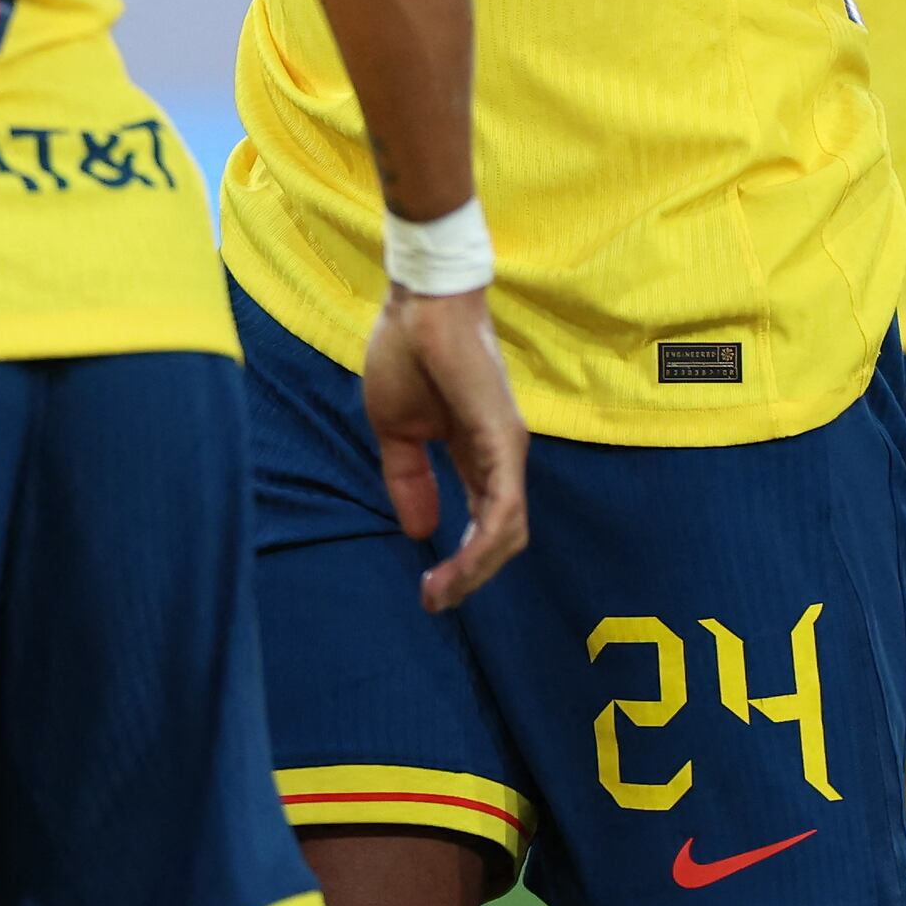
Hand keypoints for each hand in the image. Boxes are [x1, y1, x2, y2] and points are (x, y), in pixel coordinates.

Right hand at [362, 285, 529, 612]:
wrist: (418, 304)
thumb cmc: (408, 352)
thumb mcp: (397, 429)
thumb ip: (409, 479)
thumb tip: (419, 532)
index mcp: (476, 453)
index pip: (482, 520)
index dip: (460, 560)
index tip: (428, 590)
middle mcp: (501, 457)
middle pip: (501, 536)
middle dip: (470, 578)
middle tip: (434, 602)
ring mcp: (508, 450)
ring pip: (507, 532)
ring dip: (474, 573)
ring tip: (439, 594)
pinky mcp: (503, 442)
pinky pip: (503, 510)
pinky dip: (481, 547)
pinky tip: (455, 568)